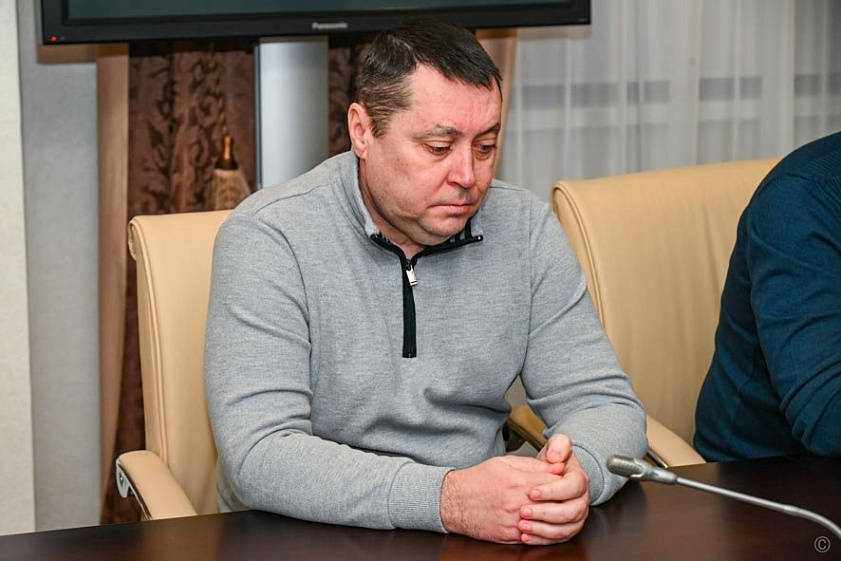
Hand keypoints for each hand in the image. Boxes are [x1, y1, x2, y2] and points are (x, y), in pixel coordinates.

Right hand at [439, 455, 563, 542]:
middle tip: (568, 496)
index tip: (565, 479)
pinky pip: (534, 538)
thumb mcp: (505, 463)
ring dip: (555, 518)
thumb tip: (557, 467)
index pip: (552, 482)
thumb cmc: (478, 480)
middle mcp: (517, 504)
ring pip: (546, 524)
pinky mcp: (509, 536)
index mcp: (517, 483)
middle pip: (553, 505)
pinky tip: (545, 524)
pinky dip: (543, 532)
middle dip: (563, 500)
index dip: (562, 480)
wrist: (455, 502)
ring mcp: (514, 522)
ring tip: (558, 510)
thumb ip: (533, 465)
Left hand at [518, 434, 589, 544]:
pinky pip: (558, 539)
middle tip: (523, 510)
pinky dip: (542, 539)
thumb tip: (556, 457)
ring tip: (522, 525)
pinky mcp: (568, 528)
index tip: (532, 492)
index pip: (572, 487)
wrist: (554, 474)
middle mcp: (581, 500)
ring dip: (542, 529)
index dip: (552, 491)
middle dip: (545, 512)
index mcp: (579, 480)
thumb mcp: (557, 445)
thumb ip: (559, 445)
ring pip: (565, 529)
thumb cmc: (554, 460)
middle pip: (570, 512)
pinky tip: (526, 536)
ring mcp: (577, 516)